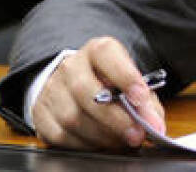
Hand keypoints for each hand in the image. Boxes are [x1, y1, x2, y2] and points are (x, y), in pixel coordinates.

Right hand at [31, 36, 165, 150]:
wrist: (73, 83)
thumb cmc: (108, 82)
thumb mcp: (130, 82)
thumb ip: (145, 101)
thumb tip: (154, 125)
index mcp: (97, 50)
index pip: (107, 54)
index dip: (125, 75)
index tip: (141, 97)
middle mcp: (71, 66)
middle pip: (86, 91)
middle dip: (115, 118)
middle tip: (136, 134)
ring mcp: (53, 89)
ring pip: (72, 117)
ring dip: (101, 135)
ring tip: (121, 141)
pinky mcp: (41, 113)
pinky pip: (61, 135)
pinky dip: (84, 144)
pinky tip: (99, 143)